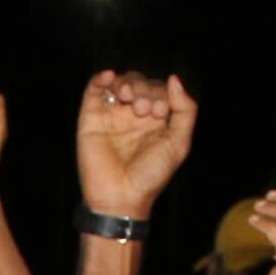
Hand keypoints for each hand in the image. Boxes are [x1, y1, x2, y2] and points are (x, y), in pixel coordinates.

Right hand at [75, 70, 194, 218]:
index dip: (161, 93)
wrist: (120, 197)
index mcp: (155, 121)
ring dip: (127, 83)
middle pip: (140, 82)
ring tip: (129, 98)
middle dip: (144, 89)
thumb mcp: (179, 143)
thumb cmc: (151, 175)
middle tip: (144, 110)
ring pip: (119, 83)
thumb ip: (185, 110)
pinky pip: (94, 89)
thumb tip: (173, 79)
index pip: (160, 90)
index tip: (159, 113)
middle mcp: (133, 116)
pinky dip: (101, 78)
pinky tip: (110, 77)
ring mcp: (111, 116)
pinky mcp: (90, 119)